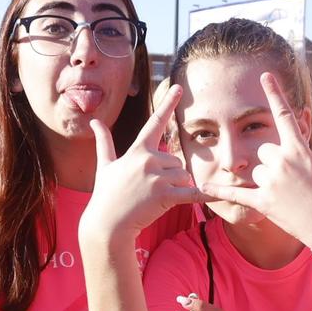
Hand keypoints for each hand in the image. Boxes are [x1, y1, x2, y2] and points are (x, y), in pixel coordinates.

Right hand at [81, 84, 196, 242]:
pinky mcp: (166, 195)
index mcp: (137, 150)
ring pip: (184, 176)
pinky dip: (205, 195)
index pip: (155, 122)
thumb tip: (93, 122)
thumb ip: (104, 142)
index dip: (167, 103)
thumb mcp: (105, 165)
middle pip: (177, 161)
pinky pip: (192, 193)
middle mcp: (148, 159)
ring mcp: (157, 178)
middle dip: (171, 175)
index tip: (178, 87)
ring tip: (155, 198)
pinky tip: (218, 194)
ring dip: (177, 187)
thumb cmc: (106, 194)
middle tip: (150, 189)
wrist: (107, 223)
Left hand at [195, 72, 311, 248]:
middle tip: (290, 179)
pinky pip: (236, 193)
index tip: (264, 76)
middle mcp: (282, 161)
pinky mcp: (262, 201)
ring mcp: (271, 182)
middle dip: (272, 161)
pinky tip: (201, 188)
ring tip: (285, 194)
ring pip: (255, 170)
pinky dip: (219, 192)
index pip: (284, 115)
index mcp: (299, 149)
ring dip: (264, 179)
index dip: (274, 93)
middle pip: (263, 150)